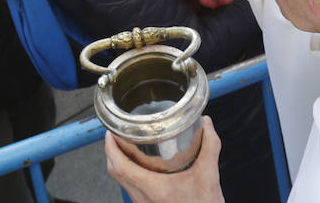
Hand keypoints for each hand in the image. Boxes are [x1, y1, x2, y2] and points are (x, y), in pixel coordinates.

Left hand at [105, 117, 224, 202]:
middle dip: (112, 152)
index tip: (110, 133)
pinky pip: (130, 188)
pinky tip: (140, 165)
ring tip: (126, 146)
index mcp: (154, 188)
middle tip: (116, 135)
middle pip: (116, 173)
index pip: (120, 167)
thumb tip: (207, 124)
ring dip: (119, 163)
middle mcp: (143, 198)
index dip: (111, 148)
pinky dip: (128, 173)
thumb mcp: (209, 176)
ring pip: (122, 181)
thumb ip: (209, 147)